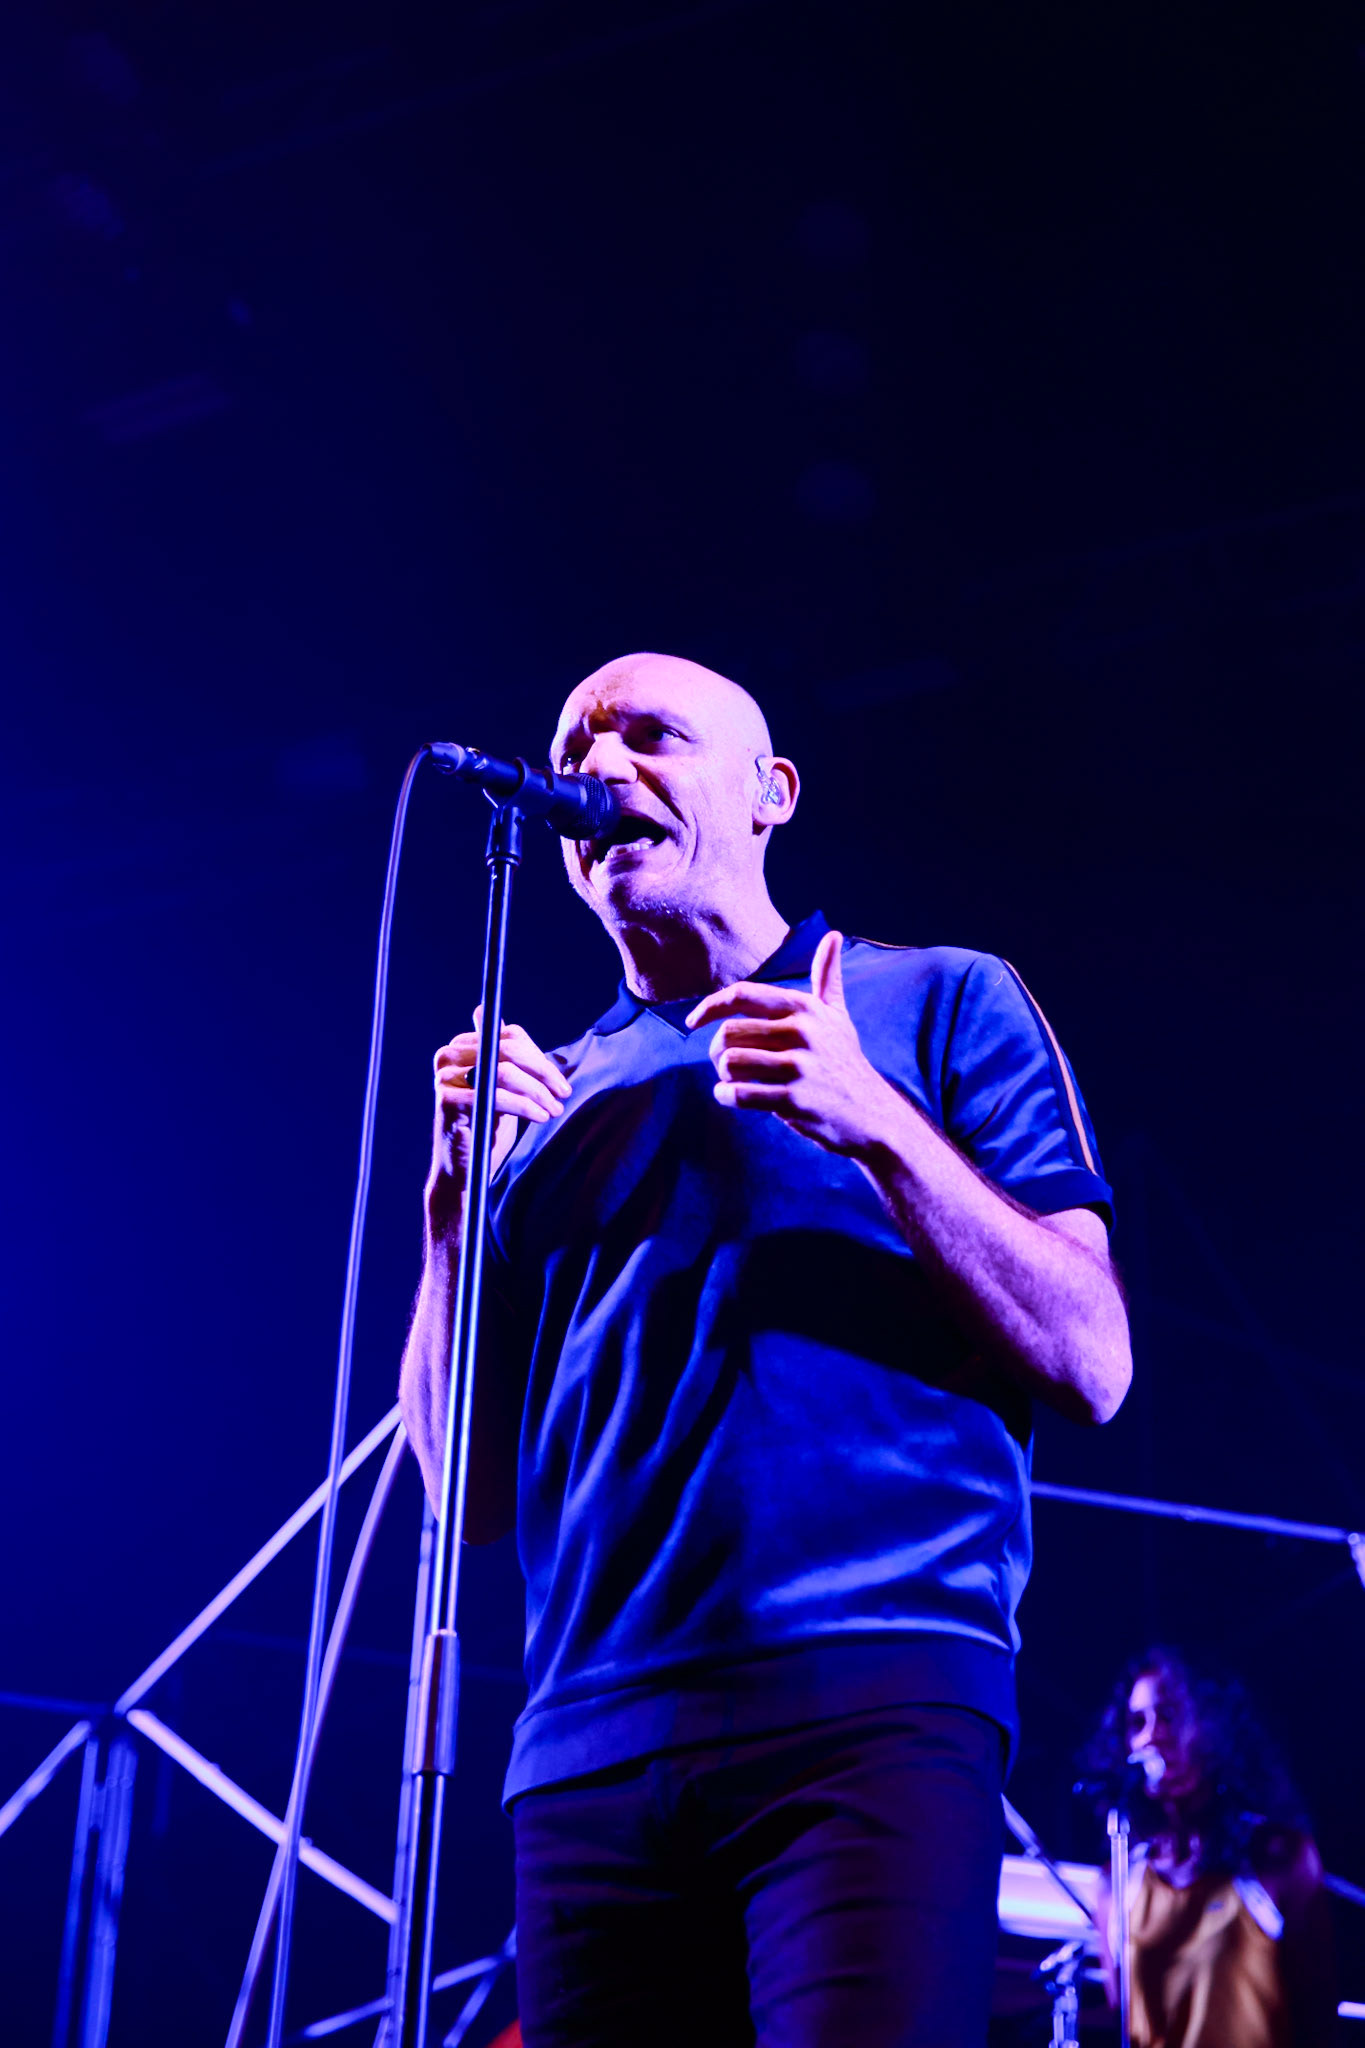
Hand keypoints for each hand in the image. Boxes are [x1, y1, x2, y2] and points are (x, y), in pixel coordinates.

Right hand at [427, 1007, 569, 1224]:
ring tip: (554, 1110)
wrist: (464, 1168)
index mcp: (460, 1047)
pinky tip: (540, 1117)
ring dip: (537, 1092)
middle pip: (508, 1051)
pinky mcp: (447, 1100)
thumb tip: (495, 1017)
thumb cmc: (485, 1125)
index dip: (540, 1057)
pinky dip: (523, 1106)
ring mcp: (445, 1077)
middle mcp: (448, 1056)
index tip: (560, 1081)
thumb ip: (502, 1055)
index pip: (510, 1036)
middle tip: (564, 1094)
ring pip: (505, 1073)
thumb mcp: (500, 1086)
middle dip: (543, 1072)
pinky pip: (494, 1096)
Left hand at [685, 929, 899, 1155]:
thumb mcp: (838, 1016)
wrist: (872, 1114)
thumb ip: (827, 977)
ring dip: (722, 1075)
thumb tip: (833, 934)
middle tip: (725, 1064)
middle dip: (716, 1051)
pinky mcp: (794, 1099)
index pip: (742, 995)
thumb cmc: (845, 1062)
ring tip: (733, 1080)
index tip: (692, 1022)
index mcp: (805, 1008)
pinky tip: (731, 1096)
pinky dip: (725, 1096)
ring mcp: (799, 1066)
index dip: (709, 1006)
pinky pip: (739, 1093)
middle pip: (728, 1032)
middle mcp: (802, 1032)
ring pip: (730, 1061)